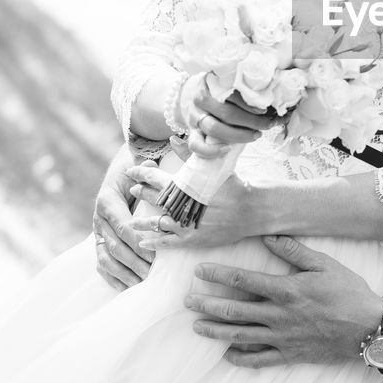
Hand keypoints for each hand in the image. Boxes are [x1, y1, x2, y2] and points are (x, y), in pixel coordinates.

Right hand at [92, 149, 154, 289]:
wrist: (122, 170)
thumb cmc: (135, 171)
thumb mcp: (138, 168)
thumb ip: (145, 170)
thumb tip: (150, 166)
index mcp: (107, 201)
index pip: (123, 226)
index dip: (138, 243)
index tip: (154, 256)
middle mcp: (99, 218)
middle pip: (116, 246)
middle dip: (135, 263)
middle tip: (153, 275)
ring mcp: (97, 232)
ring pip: (107, 258)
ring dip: (125, 273)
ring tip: (143, 285)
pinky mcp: (99, 242)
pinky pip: (102, 264)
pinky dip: (113, 278)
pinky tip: (127, 288)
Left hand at [127, 165, 261, 249]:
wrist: (250, 210)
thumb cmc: (232, 186)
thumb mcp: (211, 167)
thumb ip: (189, 154)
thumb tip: (173, 139)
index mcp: (182, 186)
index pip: (153, 177)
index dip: (140, 173)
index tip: (131, 171)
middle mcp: (179, 206)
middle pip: (152, 198)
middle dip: (140, 192)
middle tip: (133, 190)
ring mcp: (183, 224)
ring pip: (155, 223)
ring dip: (141, 221)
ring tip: (132, 220)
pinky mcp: (190, 239)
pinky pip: (167, 243)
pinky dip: (153, 243)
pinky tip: (144, 243)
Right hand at [181, 75, 280, 159]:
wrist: (190, 94)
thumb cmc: (217, 89)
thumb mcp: (227, 81)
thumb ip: (242, 86)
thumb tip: (270, 97)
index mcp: (211, 84)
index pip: (232, 93)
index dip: (250, 103)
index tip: (265, 109)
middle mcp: (201, 100)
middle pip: (228, 113)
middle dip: (252, 121)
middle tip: (267, 124)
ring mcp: (195, 116)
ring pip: (215, 128)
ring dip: (239, 135)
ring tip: (256, 135)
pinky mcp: (191, 132)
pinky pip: (196, 145)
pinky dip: (211, 150)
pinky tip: (227, 149)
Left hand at [186, 236, 382, 368]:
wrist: (369, 327)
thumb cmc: (348, 292)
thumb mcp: (324, 264)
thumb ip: (294, 251)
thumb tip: (269, 236)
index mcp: (286, 290)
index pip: (243, 280)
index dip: (218, 274)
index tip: (200, 271)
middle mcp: (279, 315)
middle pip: (235, 310)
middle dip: (208, 304)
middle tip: (188, 301)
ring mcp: (283, 337)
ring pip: (241, 336)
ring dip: (216, 331)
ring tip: (197, 326)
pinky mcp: (290, 354)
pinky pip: (260, 360)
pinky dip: (241, 359)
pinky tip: (226, 355)